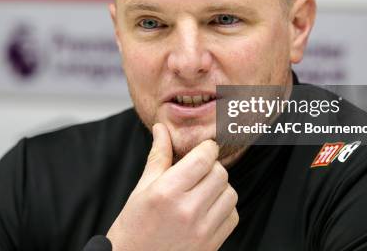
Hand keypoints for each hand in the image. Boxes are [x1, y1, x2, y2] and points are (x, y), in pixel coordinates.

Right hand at [107, 123, 238, 250]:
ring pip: (230, 193)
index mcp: (167, 192)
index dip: (206, 148)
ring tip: (201, 191)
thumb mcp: (141, 189)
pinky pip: (233, 216)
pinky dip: (224, 208)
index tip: (203, 149)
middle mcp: (187, 211)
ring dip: (220, 187)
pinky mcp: (212, 245)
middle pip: (220, 173)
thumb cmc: (133, 227)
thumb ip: (158, 156)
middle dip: (211, 167)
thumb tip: (161, 129)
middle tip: (197, 172)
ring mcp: (202, 231)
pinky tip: (206, 209)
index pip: (203, 158)